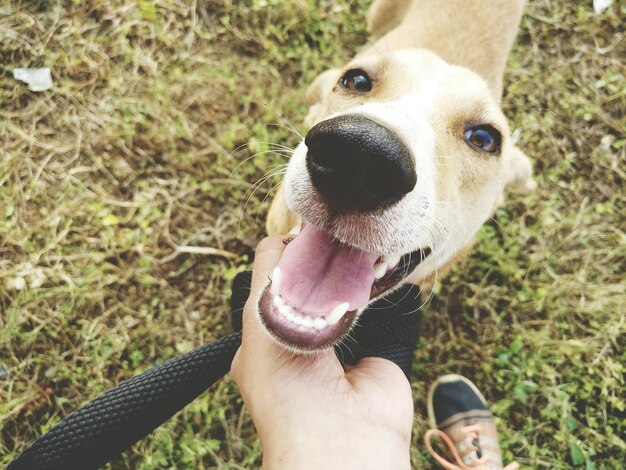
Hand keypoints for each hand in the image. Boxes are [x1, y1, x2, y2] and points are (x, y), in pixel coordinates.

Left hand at [231, 236, 412, 469]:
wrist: (339, 441)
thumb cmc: (285, 386)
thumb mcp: (260, 323)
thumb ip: (267, 277)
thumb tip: (283, 239)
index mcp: (269, 333)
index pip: (279, 280)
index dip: (294, 255)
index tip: (312, 234)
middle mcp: (306, 334)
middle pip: (318, 281)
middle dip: (329, 259)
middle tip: (342, 238)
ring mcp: (346, 340)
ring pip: (352, 289)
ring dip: (358, 270)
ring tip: (364, 247)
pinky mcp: (382, 344)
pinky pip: (388, 306)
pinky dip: (389, 284)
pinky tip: (388, 263)